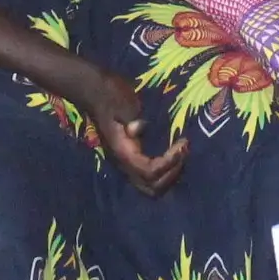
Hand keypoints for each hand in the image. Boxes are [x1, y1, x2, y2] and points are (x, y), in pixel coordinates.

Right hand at [70, 68, 189, 195]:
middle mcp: (124, 163)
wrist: (95, 92)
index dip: (169, 163)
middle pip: (151, 187)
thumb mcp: (121, 100)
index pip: (149, 172)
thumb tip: (137, 128)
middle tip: (183, 153)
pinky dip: (165, 173)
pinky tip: (174, 156)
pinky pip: (149, 177)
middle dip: (171, 174)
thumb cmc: (111, 95)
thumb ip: (129, 115)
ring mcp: (127, 163)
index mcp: (122, 152)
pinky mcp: (131, 159)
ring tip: (181, 155)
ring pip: (151, 186)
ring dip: (169, 176)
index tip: (182, 143)